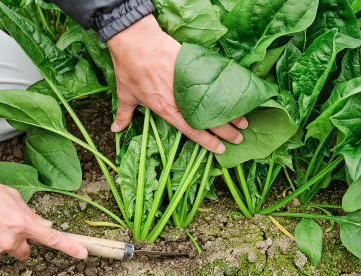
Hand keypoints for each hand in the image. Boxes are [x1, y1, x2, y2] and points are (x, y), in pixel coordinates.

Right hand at [0, 178, 87, 259]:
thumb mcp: (13, 197)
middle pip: (24, 252)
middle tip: (10, 227)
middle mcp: (10, 240)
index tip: (82, 253)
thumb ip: (31, 214)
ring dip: (1, 241)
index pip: (51, 239)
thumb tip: (45, 224)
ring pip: (5, 250)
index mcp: (22, 224)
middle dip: (21, 243)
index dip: (69, 247)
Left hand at [106, 15, 247, 153]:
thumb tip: (115, 128)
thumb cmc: (129, 70)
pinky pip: (214, 82)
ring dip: (232, 111)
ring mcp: (189, 84)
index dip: (207, 141)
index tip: (220, 149)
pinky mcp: (194, 68)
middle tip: (240, 137)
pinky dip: (226, 89)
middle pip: (209, 119)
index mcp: (166, 110)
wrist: (136, 43)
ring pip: (215, 102)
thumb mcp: (125, 96)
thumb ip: (123, 115)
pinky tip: (238, 94)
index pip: (192, 130)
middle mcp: (181, 100)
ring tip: (245, 119)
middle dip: (227, 130)